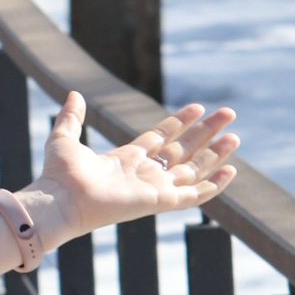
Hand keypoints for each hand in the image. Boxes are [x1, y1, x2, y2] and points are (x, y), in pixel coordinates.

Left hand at [34, 94, 237, 239]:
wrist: (60, 200)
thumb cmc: (59, 175)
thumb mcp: (64, 137)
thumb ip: (72, 117)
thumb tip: (74, 94)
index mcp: (126, 159)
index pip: (161, 138)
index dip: (180, 122)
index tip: (198, 107)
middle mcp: (144, 173)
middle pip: (183, 150)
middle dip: (206, 132)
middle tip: (229, 113)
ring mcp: (153, 187)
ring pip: (193, 170)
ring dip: (215, 153)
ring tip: (235, 136)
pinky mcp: (160, 200)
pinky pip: (194, 194)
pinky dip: (213, 184)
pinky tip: (231, 169)